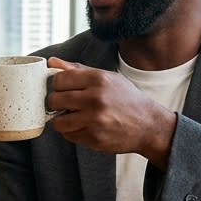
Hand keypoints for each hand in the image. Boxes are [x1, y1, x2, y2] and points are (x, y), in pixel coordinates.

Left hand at [45, 58, 176, 163]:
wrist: (148, 125)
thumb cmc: (126, 99)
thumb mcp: (106, 78)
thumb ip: (77, 70)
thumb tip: (52, 62)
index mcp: (98, 79)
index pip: (59, 79)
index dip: (58, 85)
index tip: (63, 89)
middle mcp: (95, 98)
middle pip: (54, 100)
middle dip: (57, 103)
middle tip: (66, 104)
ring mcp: (94, 120)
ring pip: (58, 121)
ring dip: (62, 120)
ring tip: (73, 117)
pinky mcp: (94, 138)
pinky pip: (69, 136)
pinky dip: (72, 132)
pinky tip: (84, 126)